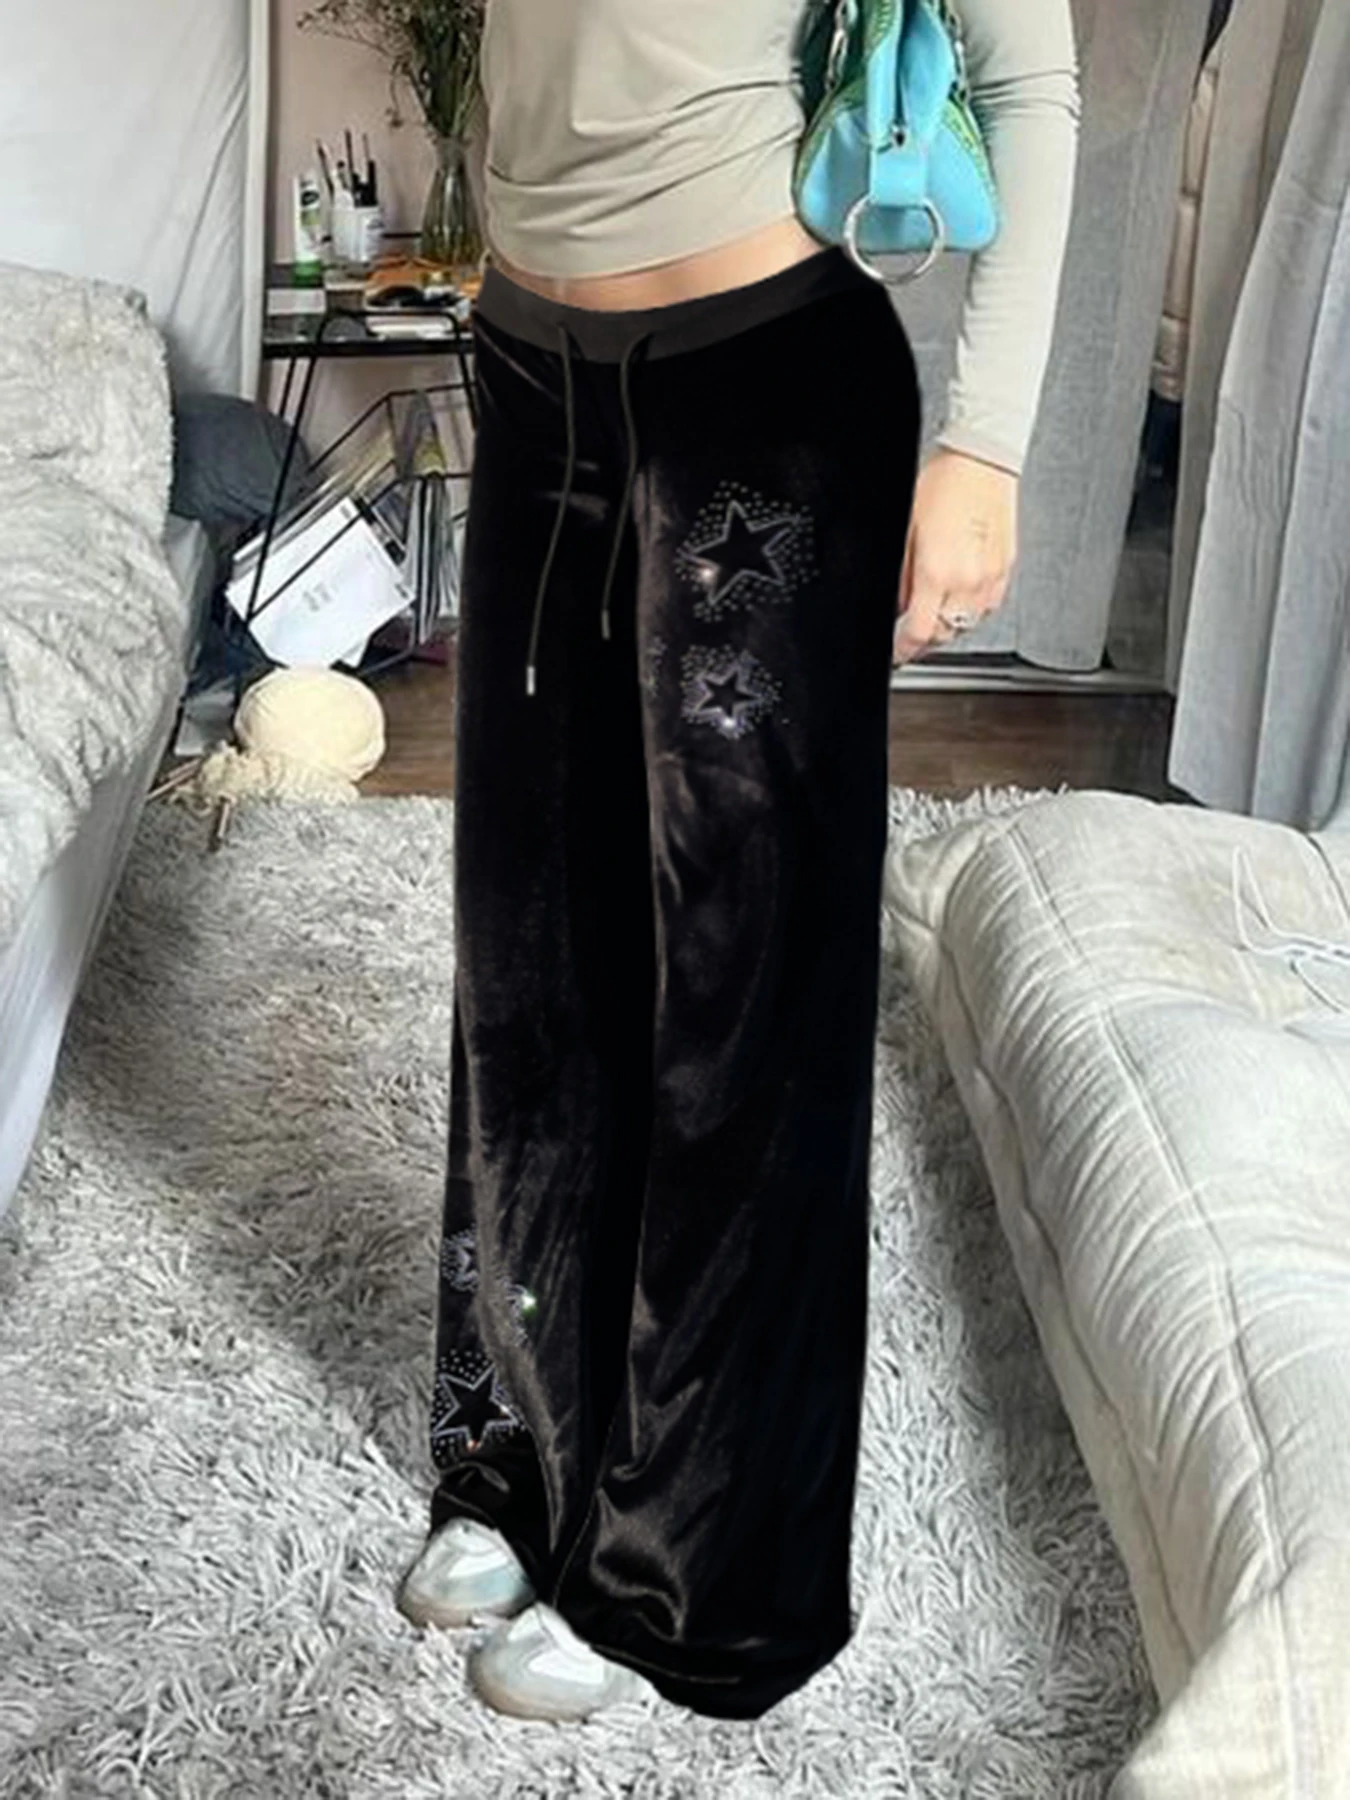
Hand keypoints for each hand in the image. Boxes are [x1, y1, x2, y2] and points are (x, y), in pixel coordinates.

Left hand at [893, 447, 1018, 664]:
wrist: (982, 460)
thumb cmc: (943, 484)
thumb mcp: (906, 532)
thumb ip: (902, 578)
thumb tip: (899, 606)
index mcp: (937, 572)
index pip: (919, 633)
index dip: (905, 651)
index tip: (898, 655)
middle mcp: (968, 581)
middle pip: (944, 635)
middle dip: (925, 639)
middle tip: (912, 634)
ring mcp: (991, 577)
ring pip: (968, 625)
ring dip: (949, 626)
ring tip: (935, 613)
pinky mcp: (1007, 569)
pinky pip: (988, 606)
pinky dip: (971, 610)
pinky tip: (960, 596)